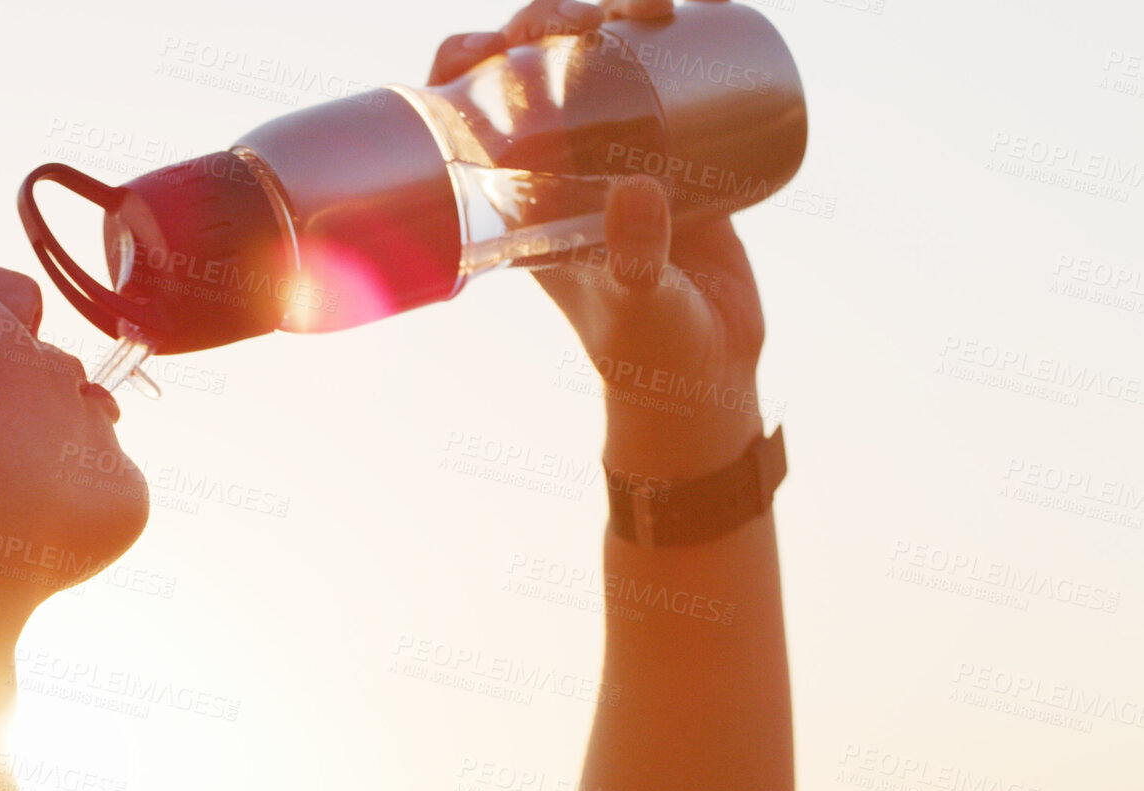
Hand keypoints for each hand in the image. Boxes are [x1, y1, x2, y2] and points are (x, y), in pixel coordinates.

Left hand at [427, 0, 768, 480]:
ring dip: (615, 10)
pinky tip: (692, 7)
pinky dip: (673, 34)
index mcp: (514, 192)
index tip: (506, 44)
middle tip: (591, 19)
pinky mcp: (674, 151)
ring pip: (598, 56)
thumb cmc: (650, 347)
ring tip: (656, 6)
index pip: (466, 106)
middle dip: (551, 19)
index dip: (470, 58)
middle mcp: (555, 162)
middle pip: (532, 63)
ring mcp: (614, 151)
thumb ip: (632, 260)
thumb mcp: (635, 303)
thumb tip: (636, 191)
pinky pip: (665, 76)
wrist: (706, 371)